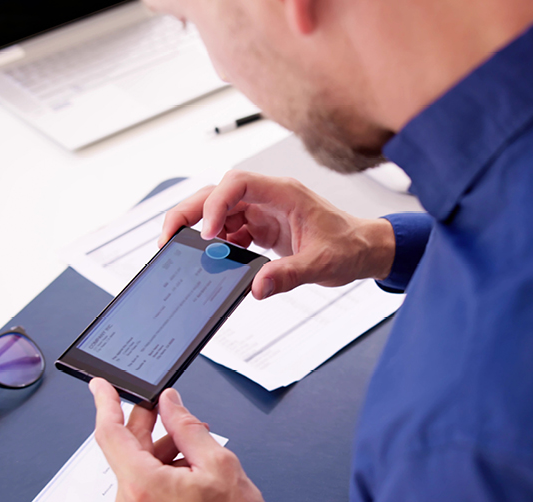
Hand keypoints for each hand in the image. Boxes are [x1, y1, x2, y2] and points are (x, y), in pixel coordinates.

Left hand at [90, 378, 291, 501]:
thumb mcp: (220, 464)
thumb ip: (188, 427)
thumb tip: (171, 405)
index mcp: (144, 486)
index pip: (110, 433)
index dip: (105, 404)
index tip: (102, 388)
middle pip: (127, 454)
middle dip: (150, 430)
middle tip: (172, 415)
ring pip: (136, 476)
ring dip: (160, 459)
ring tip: (197, 460)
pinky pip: (140, 499)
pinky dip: (159, 482)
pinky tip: (189, 483)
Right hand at [158, 171, 395, 298]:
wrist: (364, 249)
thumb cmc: (350, 246)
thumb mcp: (323, 264)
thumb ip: (289, 274)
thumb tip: (258, 287)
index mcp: (284, 193)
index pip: (237, 183)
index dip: (216, 204)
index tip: (207, 234)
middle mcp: (269, 197)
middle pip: (217, 193)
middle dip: (190, 213)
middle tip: (168, 239)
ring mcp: (264, 211)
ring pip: (219, 211)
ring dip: (200, 230)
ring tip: (182, 252)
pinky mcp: (262, 228)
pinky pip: (230, 230)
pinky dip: (217, 245)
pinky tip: (214, 261)